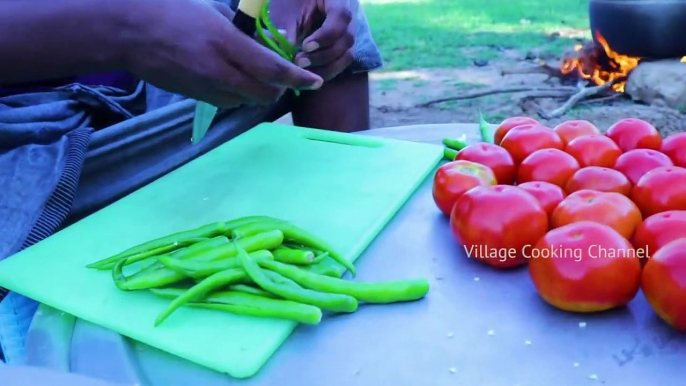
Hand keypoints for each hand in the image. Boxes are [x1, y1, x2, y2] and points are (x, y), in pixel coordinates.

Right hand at [123, 0, 322, 107]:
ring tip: (257, 76)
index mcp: (226, 43)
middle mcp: (219, 71)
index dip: (298, 78)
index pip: (272, 69)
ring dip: (259, 93)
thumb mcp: (212, 13)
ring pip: (247, 101)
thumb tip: (271, 47)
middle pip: (265, 94)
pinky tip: (234, 80)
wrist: (128, 32)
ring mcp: (206, 88)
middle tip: (283, 77)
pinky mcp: (195, 97)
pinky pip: (228, 102)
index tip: (315, 81)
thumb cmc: (172, 11)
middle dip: (280, 89)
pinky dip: (239, 96)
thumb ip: (243, 34)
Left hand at [269, 0, 356, 80]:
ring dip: (326, 67)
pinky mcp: (344, 46)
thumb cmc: (290, 2)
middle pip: (347, 39)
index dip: (326, 35)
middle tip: (300, 62)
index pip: (341, 16)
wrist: (299, 4)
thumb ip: (288, 28)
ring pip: (347, 55)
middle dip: (324, 56)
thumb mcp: (287, 9)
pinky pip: (341, 62)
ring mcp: (350, 32)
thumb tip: (288, 54)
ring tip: (303, 71)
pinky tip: (309, 74)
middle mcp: (350, 15)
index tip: (306, 46)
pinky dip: (327, 70)